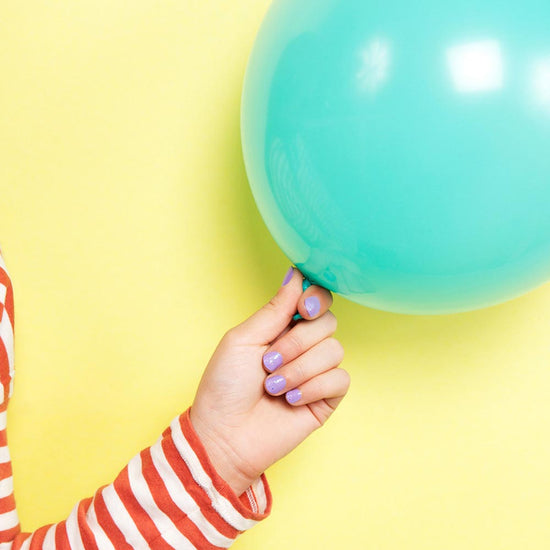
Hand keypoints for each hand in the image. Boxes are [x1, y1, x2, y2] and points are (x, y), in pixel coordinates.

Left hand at [189, 267, 349, 495]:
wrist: (224, 435)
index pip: (316, 299)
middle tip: (268, 362)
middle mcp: (302, 346)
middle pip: (327, 323)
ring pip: (333, 350)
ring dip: (299, 369)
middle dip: (297, 342)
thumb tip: (297, 274)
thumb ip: (275, 309)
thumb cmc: (224, 386)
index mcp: (282, 327)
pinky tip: (290, 401)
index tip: (304, 309)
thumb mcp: (243, 339)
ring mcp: (315, 372)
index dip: (316, 299)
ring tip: (273, 387)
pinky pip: (339, 379)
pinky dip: (312, 388)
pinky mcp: (326, 398)